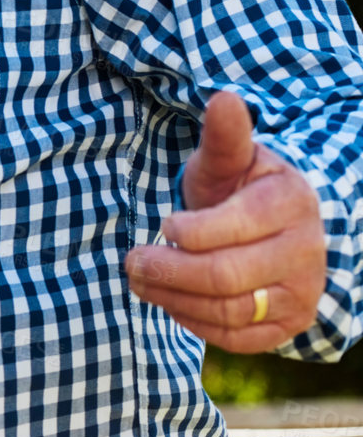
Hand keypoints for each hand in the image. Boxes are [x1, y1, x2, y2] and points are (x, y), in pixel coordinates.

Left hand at [125, 91, 327, 350]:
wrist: (278, 228)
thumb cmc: (242, 187)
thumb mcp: (230, 158)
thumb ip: (224, 136)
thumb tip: (223, 98)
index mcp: (290, 203)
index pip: (233, 227)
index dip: (187, 231)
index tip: (164, 223)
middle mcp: (305, 253)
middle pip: (225, 275)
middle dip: (168, 270)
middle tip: (131, 261)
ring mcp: (300, 294)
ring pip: (228, 310)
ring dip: (172, 298)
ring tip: (139, 280)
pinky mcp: (288, 326)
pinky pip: (236, 338)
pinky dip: (194, 322)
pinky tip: (169, 302)